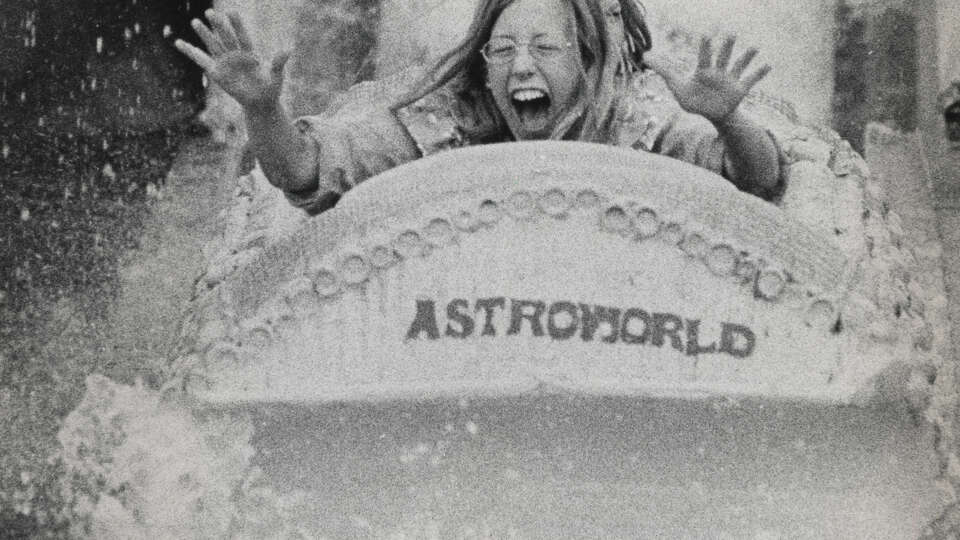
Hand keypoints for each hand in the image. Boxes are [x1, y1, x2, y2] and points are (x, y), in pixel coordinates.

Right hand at [173, 9, 288, 109]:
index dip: (237, 25)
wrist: (260, 102)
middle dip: (218, 26)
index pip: (242, 36)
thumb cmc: (270, 88)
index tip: (231, 12)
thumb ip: (279, 63)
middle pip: (225, 37)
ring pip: (213, 45)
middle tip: (210, 12)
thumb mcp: (276, 77)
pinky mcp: (216, 71)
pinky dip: (189, 51)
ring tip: (196, 21)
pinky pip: (200, 59)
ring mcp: (224, 62)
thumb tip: (288, 49)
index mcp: (250, 53)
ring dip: (204, 34)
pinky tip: (178, 43)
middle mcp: (236, 54)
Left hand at [646, 36, 770, 123]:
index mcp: (703, 71)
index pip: (703, 57)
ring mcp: (730, 80)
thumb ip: (663, 70)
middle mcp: (718, 72)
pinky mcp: (739, 90)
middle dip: (727, 47)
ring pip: (738, 66)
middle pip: (723, 57)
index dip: (704, 47)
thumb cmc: (693, 97)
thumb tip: (644, 57)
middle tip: (731, 32)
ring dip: (746, 57)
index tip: (705, 34)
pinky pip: (751, 81)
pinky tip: (768, 65)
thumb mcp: (676, 85)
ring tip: (754, 47)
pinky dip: (759, 74)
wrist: (710, 113)